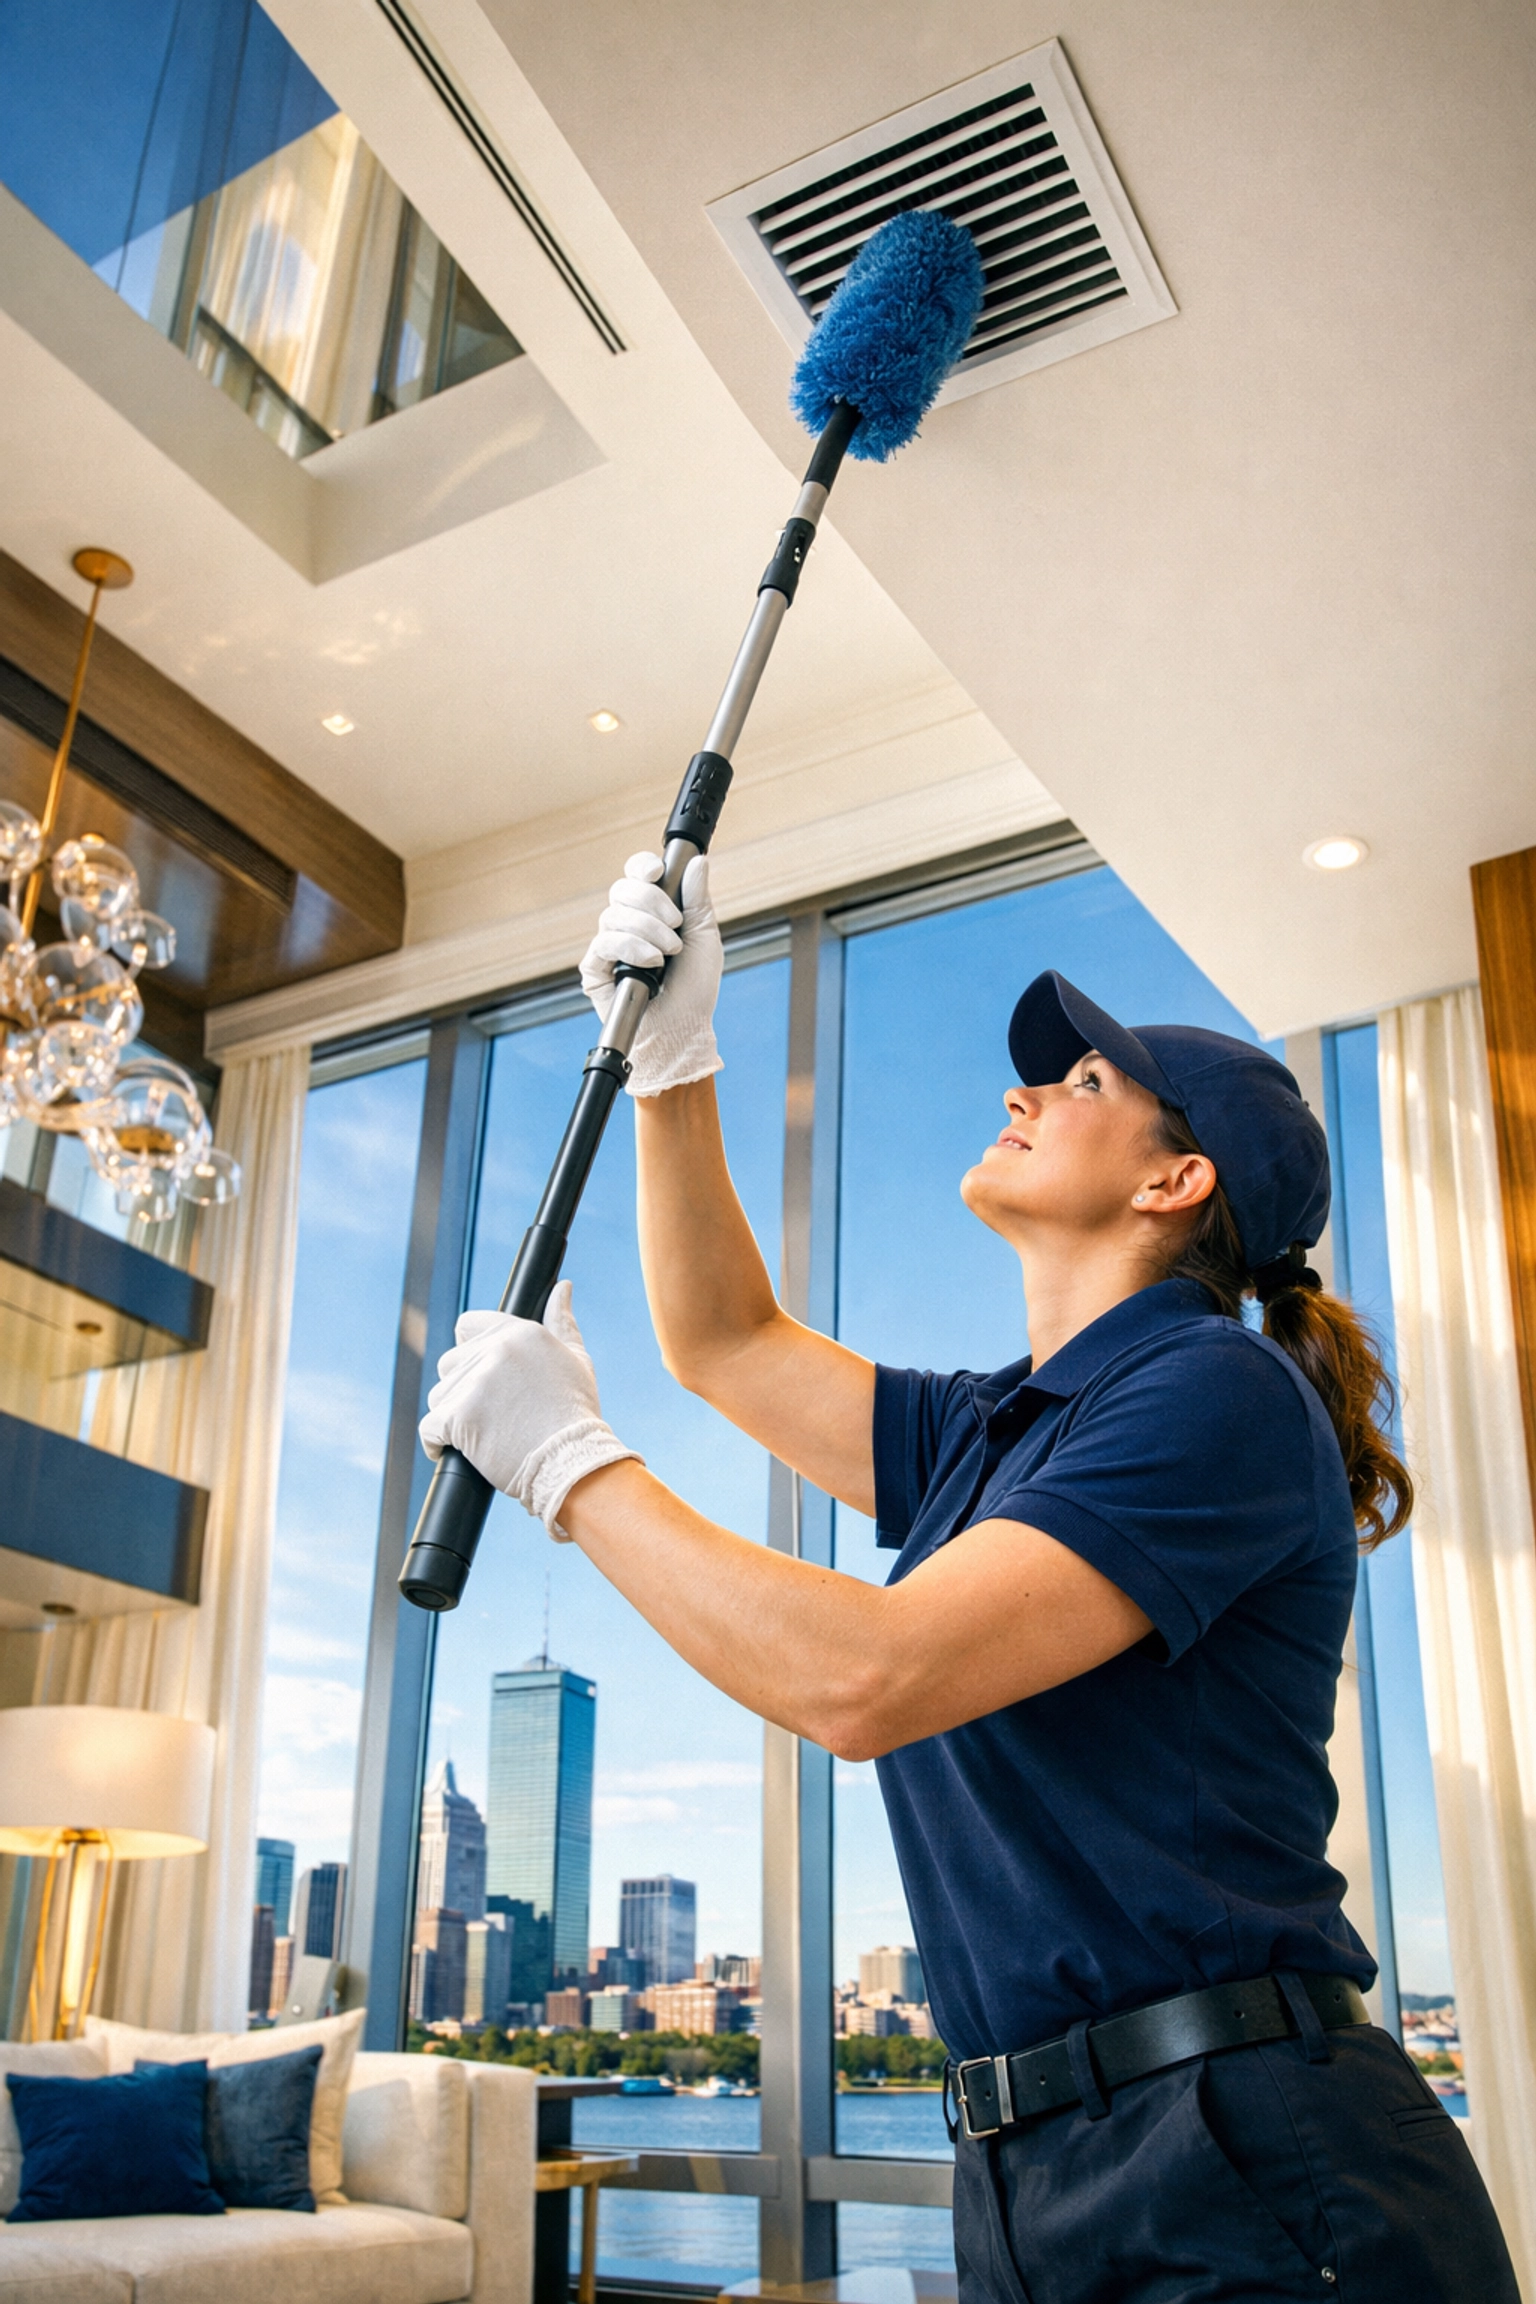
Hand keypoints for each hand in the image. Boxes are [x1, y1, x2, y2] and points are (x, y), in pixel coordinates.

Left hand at [419, 1282, 640, 1538]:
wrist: (574, 1463)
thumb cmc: (576, 1416)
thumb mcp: (576, 1361)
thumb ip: (562, 1322)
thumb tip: (561, 1288)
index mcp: (520, 1333)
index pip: (466, 1325)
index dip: (468, 1351)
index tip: (479, 1375)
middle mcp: (496, 1350)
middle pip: (449, 1364)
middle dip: (462, 1389)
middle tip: (489, 1415)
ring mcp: (476, 1382)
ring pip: (438, 1396)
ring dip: (451, 1416)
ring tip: (481, 1435)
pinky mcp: (460, 1415)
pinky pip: (429, 1427)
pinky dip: (435, 1442)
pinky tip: (452, 1450)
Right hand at [580, 851, 722, 1095]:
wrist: (683, 1028)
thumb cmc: (695, 988)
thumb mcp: (704, 937)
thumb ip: (697, 899)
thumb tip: (697, 861)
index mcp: (650, 911)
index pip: (635, 875)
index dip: (642, 867)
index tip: (657, 873)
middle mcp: (626, 924)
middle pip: (621, 889)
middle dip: (652, 903)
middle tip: (675, 927)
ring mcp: (608, 945)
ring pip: (613, 915)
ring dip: (647, 932)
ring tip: (667, 955)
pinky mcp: (595, 969)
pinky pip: (603, 943)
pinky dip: (630, 948)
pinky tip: (651, 964)